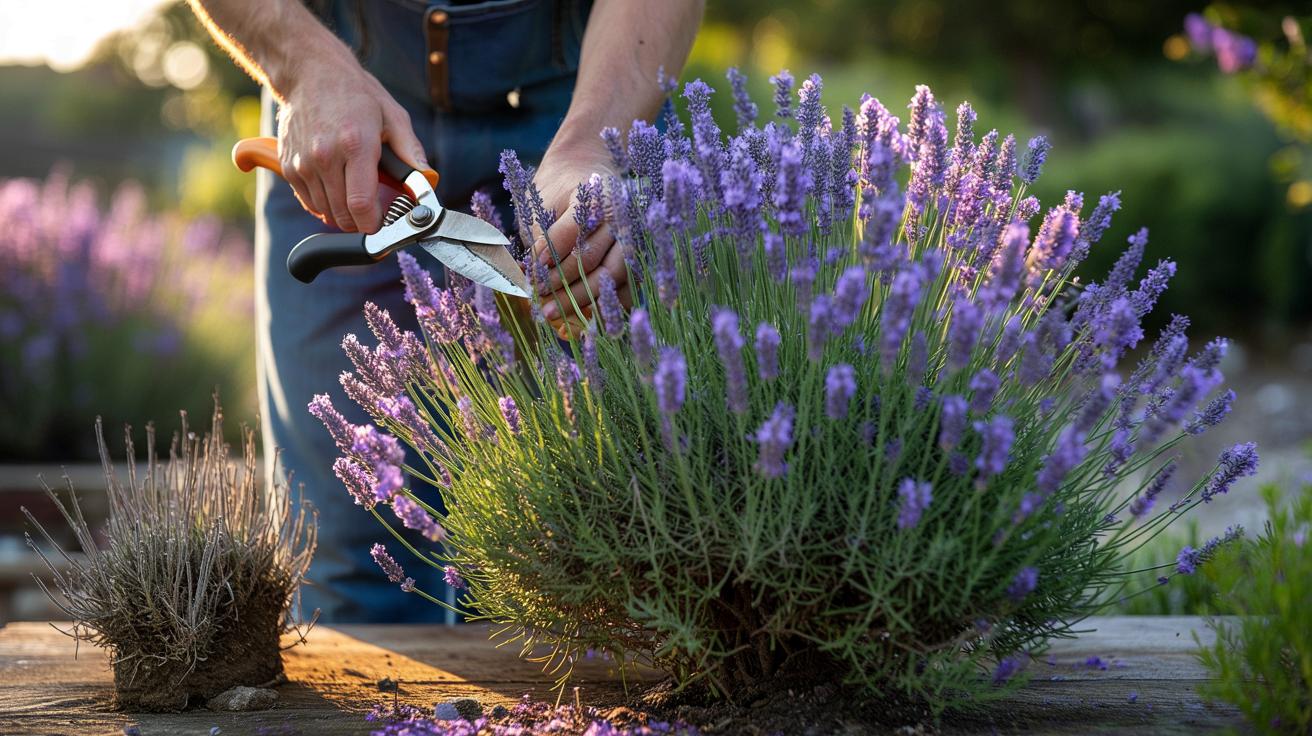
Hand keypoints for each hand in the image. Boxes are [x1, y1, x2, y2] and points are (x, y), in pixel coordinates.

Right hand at [274, 52, 426, 233]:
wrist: (309, 73)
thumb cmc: (355, 93)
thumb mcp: (392, 115)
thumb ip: (410, 151)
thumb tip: (427, 179)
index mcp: (356, 145)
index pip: (361, 204)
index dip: (374, 224)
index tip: (382, 223)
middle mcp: (325, 156)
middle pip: (343, 214)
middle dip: (361, 221)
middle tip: (373, 211)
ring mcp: (304, 163)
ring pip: (326, 211)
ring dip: (343, 213)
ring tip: (355, 195)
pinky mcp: (289, 166)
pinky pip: (310, 202)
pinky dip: (325, 203)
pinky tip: (337, 187)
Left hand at [531, 140, 629, 326]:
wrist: (585, 169)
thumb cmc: (557, 191)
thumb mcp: (543, 204)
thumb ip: (541, 236)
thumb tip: (532, 275)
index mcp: (597, 195)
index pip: (572, 229)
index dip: (551, 253)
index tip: (531, 271)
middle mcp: (620, 216)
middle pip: (591, 257)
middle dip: (562, 284)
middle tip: (538, 302)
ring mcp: (632, 238)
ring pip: (610, 276)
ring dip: (581, 300)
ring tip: (553, 314)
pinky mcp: (636, 258)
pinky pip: (628, 287)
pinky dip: (610, 307)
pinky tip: (587, 323)